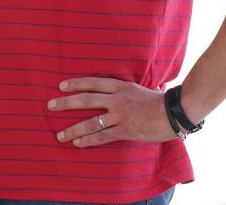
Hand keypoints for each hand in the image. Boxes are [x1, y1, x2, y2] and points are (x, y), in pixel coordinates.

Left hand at [47, 77, 178, 146]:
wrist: (175, 112)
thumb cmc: (158, 101)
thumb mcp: (138, 88)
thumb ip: (123, 90)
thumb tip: (113, 90)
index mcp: (120, 86)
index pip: (93, 83)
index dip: (76, 83)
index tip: (61, 86)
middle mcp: (117, 99)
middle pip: (86, 99)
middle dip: (66, 102)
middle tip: (50, 105)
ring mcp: (121, 115)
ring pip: (91, 122)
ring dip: (73, 129)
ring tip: (60, 135)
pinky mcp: (126, 130)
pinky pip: (103, 136)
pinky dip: (89, 140)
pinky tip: (77, 143)